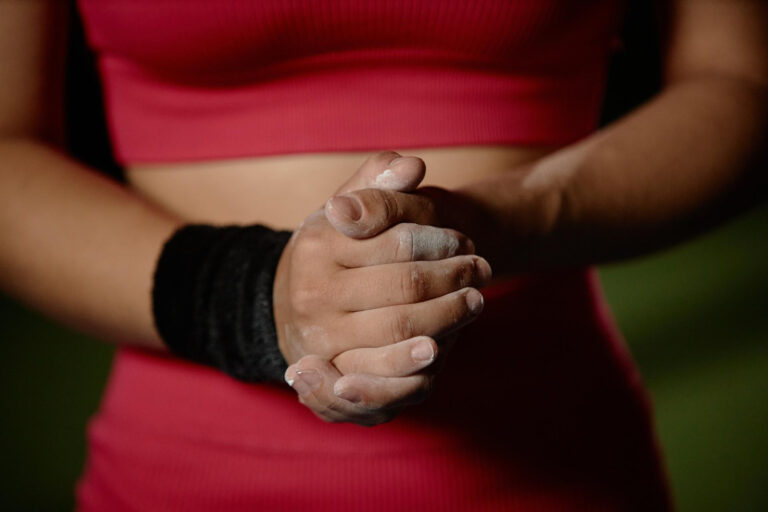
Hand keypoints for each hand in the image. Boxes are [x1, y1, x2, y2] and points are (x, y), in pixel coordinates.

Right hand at [274, 152, 490, 423]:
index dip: (440, 242)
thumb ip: (378, 183)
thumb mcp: (348, 209)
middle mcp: (314, 293)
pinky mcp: (333, 377)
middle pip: (404, 287)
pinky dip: (416, 364)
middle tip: (482, 271)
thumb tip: (413, 166)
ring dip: (447, 317)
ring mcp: (321, 338)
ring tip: (475, 303)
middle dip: (453, 279)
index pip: (397, 242)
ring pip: (400, 330)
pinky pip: (381, 376)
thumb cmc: (334, 249)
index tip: (464, 242)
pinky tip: (442, 347)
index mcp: (319, 245)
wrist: (294, 304)